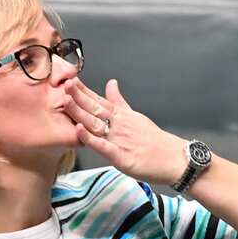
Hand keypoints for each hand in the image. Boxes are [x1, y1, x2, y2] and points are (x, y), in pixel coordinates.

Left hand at [65, 78, 185, 184]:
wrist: (174, 159)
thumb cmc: (155, 140)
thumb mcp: (136, 116)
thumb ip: (119, 102)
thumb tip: (111, 83)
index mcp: (122, 116)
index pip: (99, 100)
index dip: (83, 91)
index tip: (70, 80)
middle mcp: (119, 124)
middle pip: (95, 108)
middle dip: (78, 96)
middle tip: (63, 84)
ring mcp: (119, 139)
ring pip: (95, 124)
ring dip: (80, 112)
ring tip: (66, 101)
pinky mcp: (120, 156)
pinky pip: (102, 146)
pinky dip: (90, 138)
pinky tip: (80, 130)